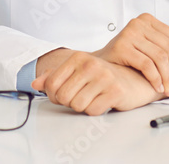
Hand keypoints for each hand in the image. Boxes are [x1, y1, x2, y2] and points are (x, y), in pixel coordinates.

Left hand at [32, 51, 164, 114]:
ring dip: (83, 106)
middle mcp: (91, 64)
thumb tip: (35, 83)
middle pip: (63, 96)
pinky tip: (102, 101)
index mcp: (78, 58)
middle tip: (81, 96)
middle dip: (69, 102)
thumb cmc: (102, 76)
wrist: (132, 79)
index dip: (54, 94)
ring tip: (92, 97)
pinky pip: (93, 111)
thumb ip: (54, 76)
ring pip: (77, 105)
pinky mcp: (115, 91)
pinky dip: (96, 110)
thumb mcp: (76, 72)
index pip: (51, 84)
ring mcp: (104, 77)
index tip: (64, 93)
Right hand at [93, 13, 168, 95]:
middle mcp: (138, 23)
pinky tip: (157, 86)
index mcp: (146, 19)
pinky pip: (147, 65)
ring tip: (167, 88)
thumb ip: (164, 39)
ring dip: (166, 77)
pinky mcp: (122, 47)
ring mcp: (129, 34)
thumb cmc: (124, 54)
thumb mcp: (146, 44)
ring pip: (159, 58)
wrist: (100, 62)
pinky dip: (155, 79)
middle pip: (168, 48)